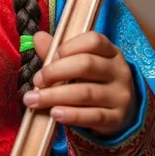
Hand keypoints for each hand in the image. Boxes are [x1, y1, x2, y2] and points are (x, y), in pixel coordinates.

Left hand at [22, 31, 137, 137]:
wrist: (119, 113)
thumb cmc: (93, 82)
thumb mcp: (79, 64)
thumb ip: (58, 52)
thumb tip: (38, 36)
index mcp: (110, 52)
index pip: (93, 41)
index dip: (68, 47)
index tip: (50, 58)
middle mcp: (119, 71)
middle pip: (86, 65)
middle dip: (55, 72)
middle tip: (36, 81)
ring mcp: (120, 96)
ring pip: (86, 93)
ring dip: (55, 96)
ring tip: (34, 100)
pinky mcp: (117, 119)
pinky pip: (93, 116)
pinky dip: (71, 115)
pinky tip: (54, 114)